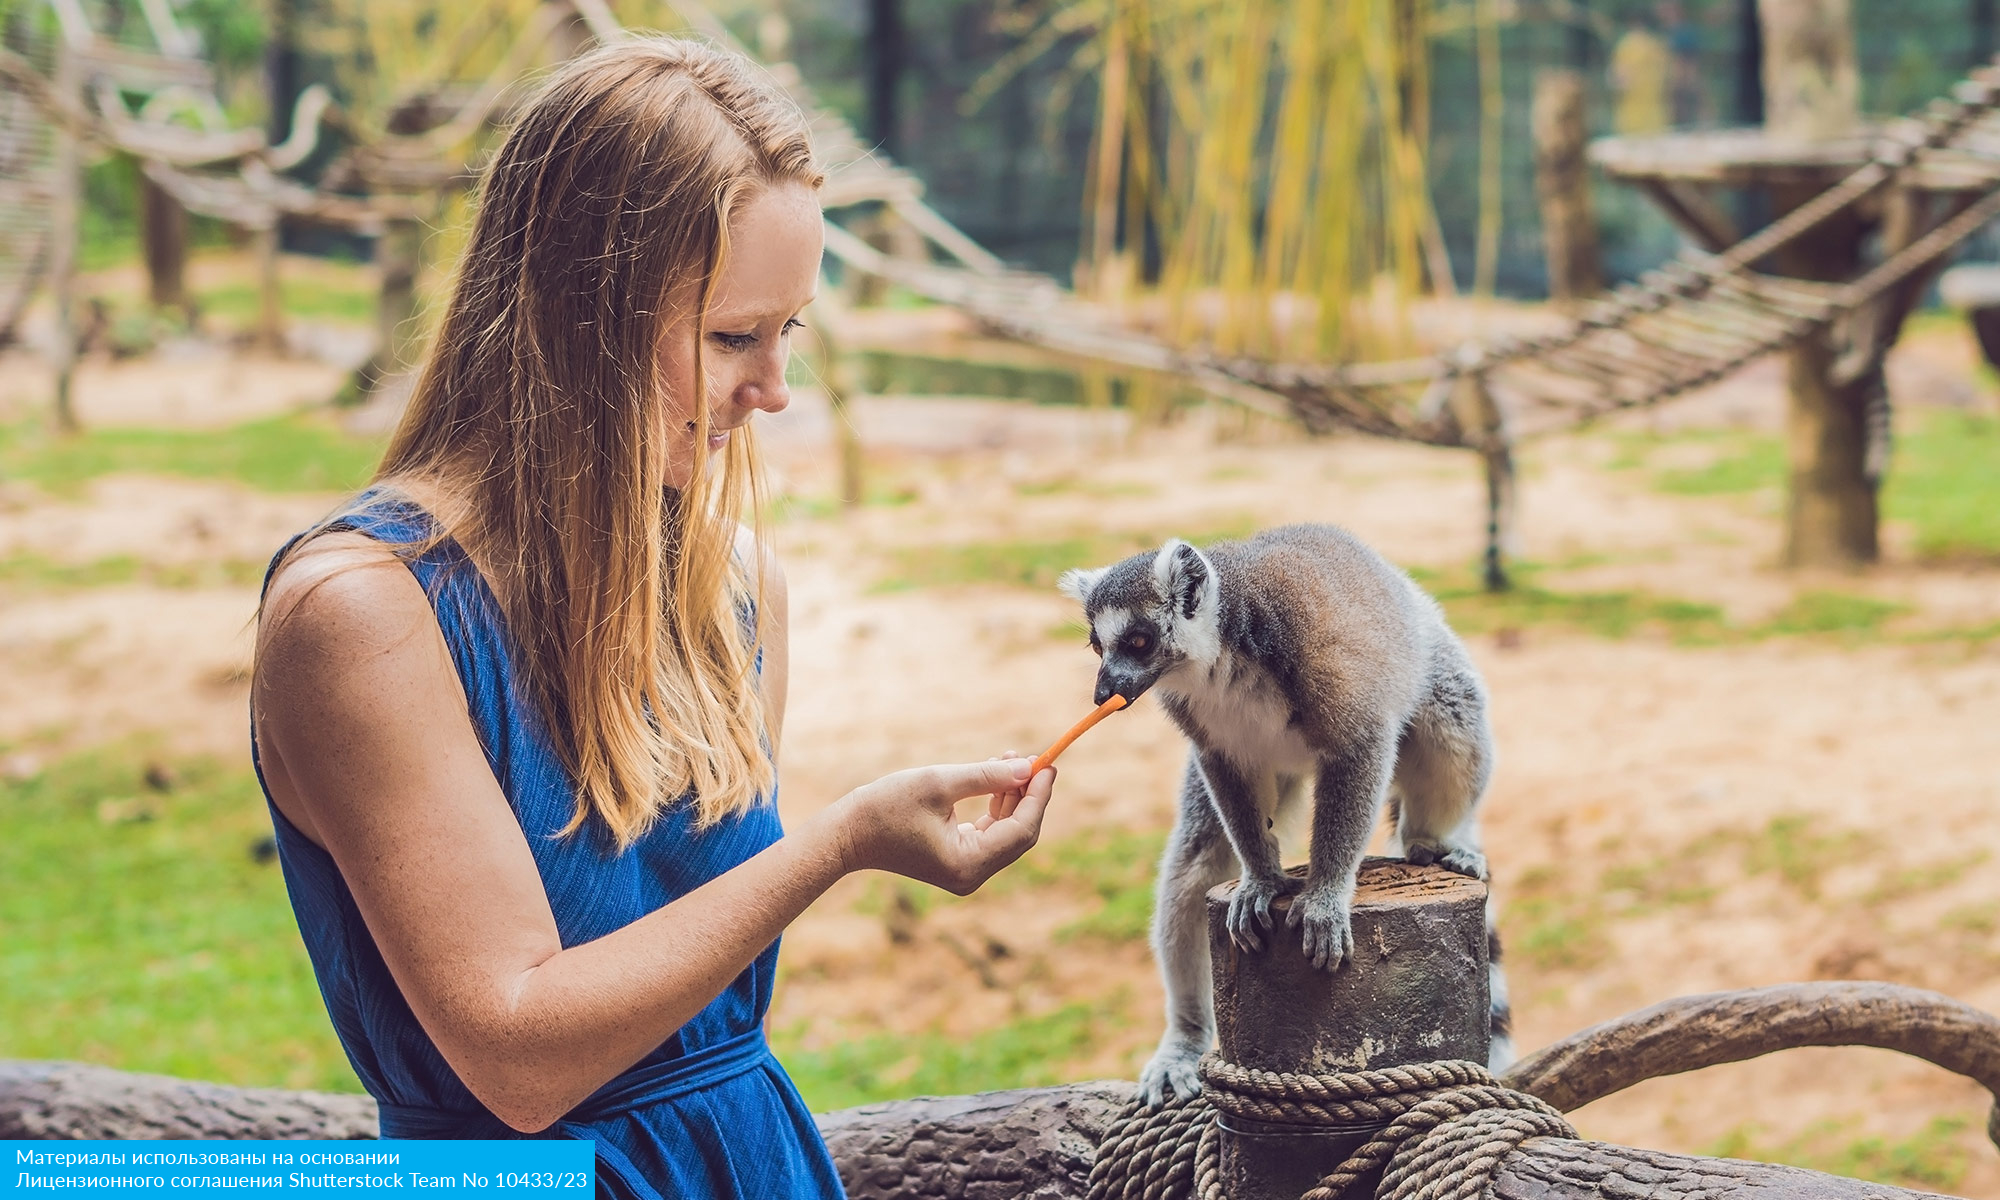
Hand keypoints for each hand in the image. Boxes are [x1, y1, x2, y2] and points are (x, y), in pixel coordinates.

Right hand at [833, 757, 1055, 894]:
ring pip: (1005, 832)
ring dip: (1012, 797)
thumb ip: (987, 776)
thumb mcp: (939, 783)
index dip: (1038, 796)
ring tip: (1011, 759)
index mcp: (968, 863)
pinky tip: (996, 778)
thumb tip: (1027, 767)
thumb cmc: (886, 806)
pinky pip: (988, 833)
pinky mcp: (955, 860)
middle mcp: (971, 874)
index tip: (1047, 764)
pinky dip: (996, 806)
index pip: (1021, 830)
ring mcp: (964, 870)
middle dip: (1028, 795)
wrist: (846, 833)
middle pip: (1018, 834)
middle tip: (1034, 759)